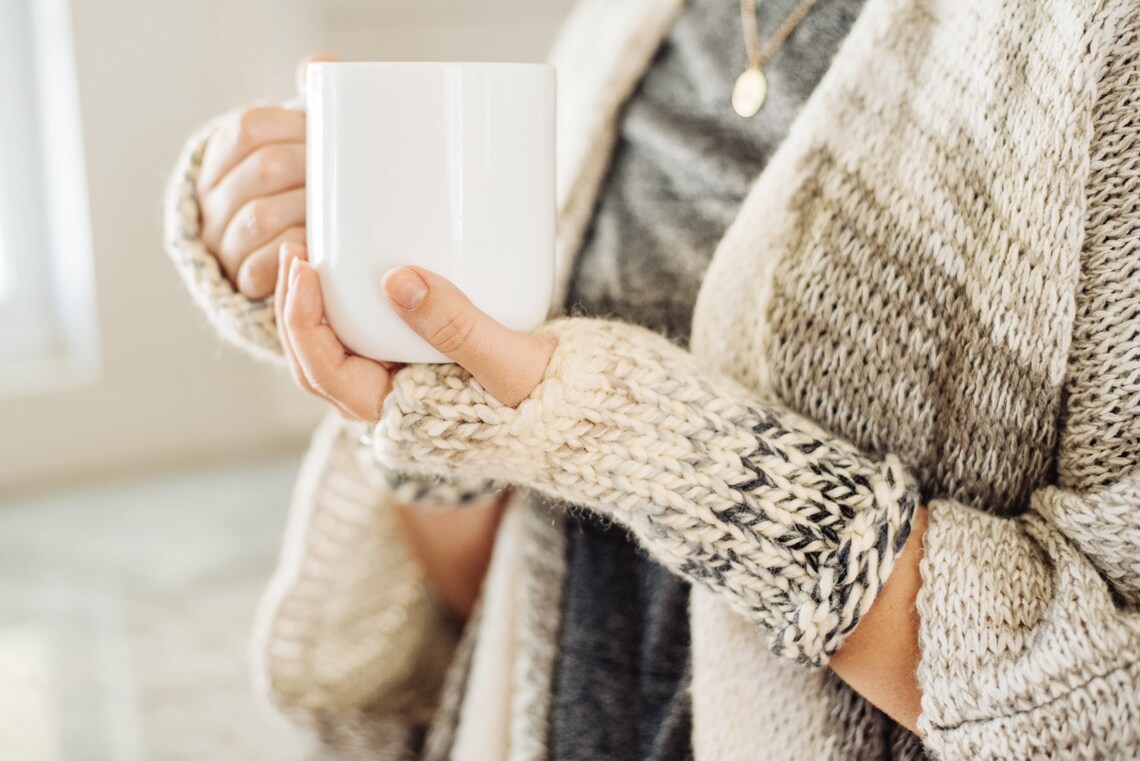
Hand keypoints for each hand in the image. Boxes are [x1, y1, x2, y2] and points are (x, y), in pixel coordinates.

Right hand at [196, 54, 335, 298]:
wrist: (292, 261)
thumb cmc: (301, 193)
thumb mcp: (298, 148)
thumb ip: (309, 106)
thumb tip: (321, 66)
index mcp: (223, 156)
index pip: (248, 128)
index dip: (291, 130)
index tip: (326, 139)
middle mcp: (213, 197)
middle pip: (262, 171)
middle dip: (309, 173)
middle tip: (348, 181)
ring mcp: (222, 240)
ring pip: (260, 219)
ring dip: (306, 214)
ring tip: (341, 217)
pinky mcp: (240, 279)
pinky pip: (259, 267)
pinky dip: (292, 257)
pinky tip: (320, 252)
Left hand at [275, 242, 555, 419]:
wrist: (579, 415)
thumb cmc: (547, 404)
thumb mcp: (507, 364)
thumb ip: (457, 326)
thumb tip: (395, 279)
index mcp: (396, 416)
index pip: (323, 373)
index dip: (301, 321)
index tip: (305, 267)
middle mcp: (389, 404)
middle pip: (316, 360)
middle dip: (295, 305)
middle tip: (299, 246)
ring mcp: (402, 384)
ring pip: (337, 348)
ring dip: (316, 304)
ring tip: (314, 248)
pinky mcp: (421, 362)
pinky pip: (368, 335)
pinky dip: (349, 304)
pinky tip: (355, 266)